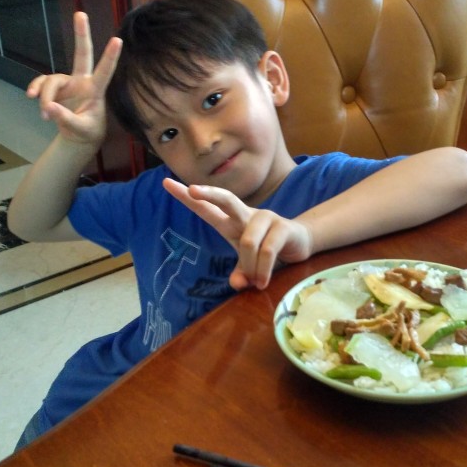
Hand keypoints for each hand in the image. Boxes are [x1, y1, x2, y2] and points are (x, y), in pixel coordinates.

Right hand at [26, 12, 121, 145]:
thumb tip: (48, 107)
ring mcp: (68, 83)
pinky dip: (36, 89)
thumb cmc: (86, 132)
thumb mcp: (80, 130)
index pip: (105, 72)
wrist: (77, 137)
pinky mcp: (55, 87)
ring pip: (51, 81)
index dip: (110, 57)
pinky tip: (31, 97)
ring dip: (45, 97)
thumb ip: (65, 119)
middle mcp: (83, 82)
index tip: (118, 40)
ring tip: (45, 116)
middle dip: (81, 34)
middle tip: (81, 13)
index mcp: (95, 91)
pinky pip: (41, 83)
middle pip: (82, 54)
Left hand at [163, 178, 313, 289]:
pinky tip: (262, 281)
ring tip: (254, 282)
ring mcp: (265, 218)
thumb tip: (237, 283)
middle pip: (226, 199)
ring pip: (248, 241)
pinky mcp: (283, 227)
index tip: (166, 182)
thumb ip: (240, 273)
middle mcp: (246, 215)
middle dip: (208, 194)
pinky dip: (263, 269)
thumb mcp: (248, 264)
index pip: (205, 207)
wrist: (301, 242)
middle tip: (191, 190)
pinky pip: (267, 250)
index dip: (186, 196)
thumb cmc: (267, 249)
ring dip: (249, 266)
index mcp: (231, 221)